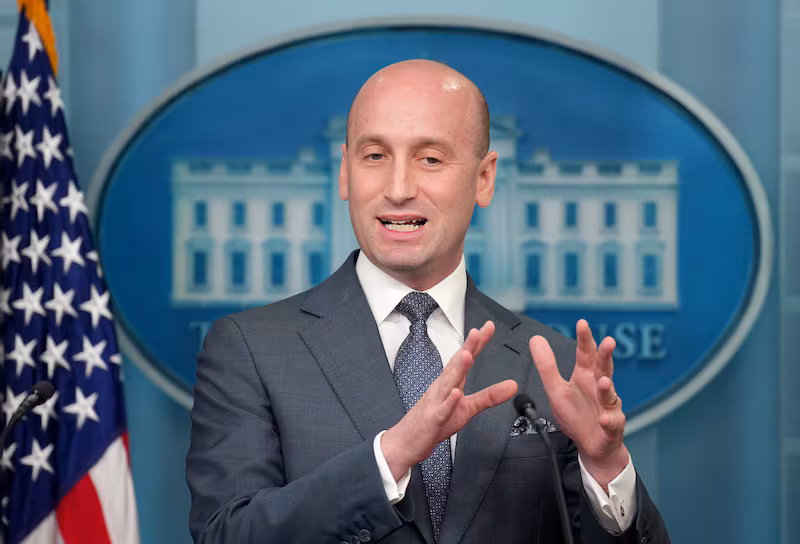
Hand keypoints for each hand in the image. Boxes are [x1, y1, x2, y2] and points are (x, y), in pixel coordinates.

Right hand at [381, 321, 517, 480]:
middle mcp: (442, 387)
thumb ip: (490, 396)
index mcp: (451, 382)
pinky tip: (456, 394)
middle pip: (456, 364)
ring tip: (467, 354)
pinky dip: (449, 402)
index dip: (477, 343)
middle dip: (467, 347)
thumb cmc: (435, 422)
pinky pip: (442, 410)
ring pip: (448, 383)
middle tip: (478, 331)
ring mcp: (436, 402)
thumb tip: (513, 385)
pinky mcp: (433, 419)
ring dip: (457, 369)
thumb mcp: (468, 409)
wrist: (407, 441)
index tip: (489, 326)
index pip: (465, 358)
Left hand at [529, 319, 628, 489]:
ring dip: (607, 388)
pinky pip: (611, 423)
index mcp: (585, 376)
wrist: (592, 445)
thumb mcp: (556, 389)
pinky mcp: (611, 426)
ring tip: (603, 382)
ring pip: (610, 394)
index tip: (582, 323)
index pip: (586, 354)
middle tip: (608, 341)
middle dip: (606, 355)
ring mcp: (607, 406)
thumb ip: (546, 365)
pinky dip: (608, 420)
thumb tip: (536, 339)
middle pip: (604, 368)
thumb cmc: (576, 415)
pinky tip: (604, 418)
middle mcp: (599, 387)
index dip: (585, 339)